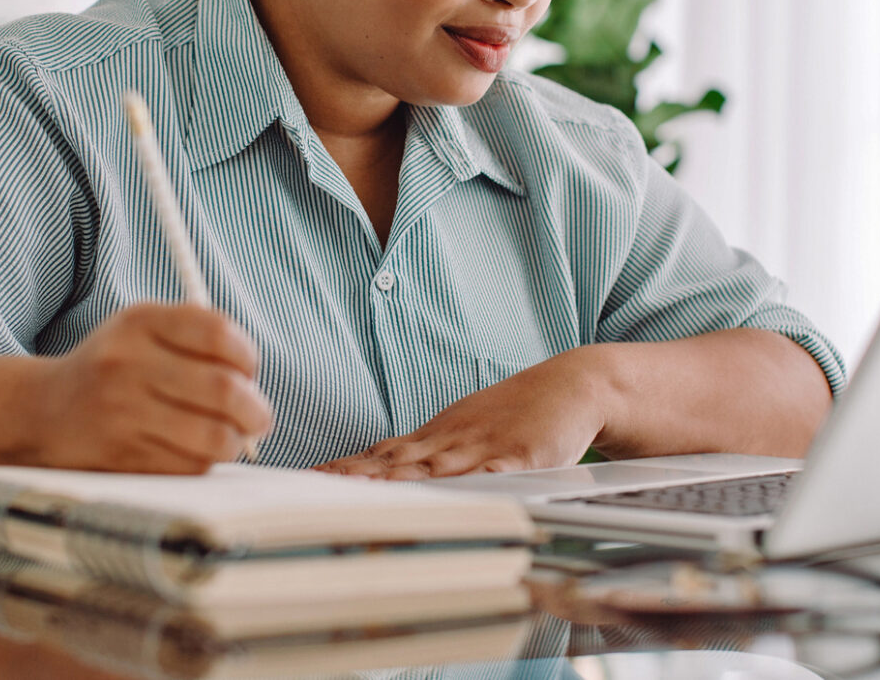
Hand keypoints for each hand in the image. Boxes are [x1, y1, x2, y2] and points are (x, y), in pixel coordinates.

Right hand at [25, 303, 272, 473]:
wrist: (43, 411)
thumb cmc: (113, 369)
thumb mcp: (143, 331)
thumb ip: (198, 339)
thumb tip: (254, 382)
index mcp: (139, 322)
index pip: (218, 333)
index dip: (247, 356)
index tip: (249, 371)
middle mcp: (127, 364)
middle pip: (224, 390)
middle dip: (256, 409)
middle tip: (259, 417)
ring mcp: (121, 413)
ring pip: (213, 436)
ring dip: (235, 441)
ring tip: (232, 437)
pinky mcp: (120, 457)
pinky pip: (189, 466)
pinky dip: (205, 462)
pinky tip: (197, 452)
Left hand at [314, 348, 609, 478]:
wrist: (570, 386)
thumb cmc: (517, 413)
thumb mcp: (463, 431)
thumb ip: (425, 453)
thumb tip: (378, 467)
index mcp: (437, 438)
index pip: (381, 456)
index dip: (346, 469)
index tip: (310, 481)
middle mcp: (452, 442)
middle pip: (397, 463)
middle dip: (358, 479)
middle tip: (320, 489)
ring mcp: (484, 448)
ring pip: (435, 468)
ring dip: (398, 481)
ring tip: (365, 493)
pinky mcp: (521, 457)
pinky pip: (493, 473)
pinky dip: (471, 484)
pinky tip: (454, 493)